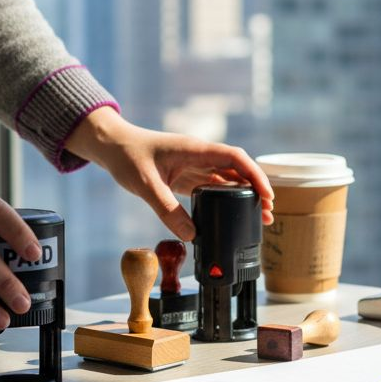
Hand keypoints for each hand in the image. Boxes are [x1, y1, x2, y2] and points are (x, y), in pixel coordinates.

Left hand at [65, 107, 273, 240]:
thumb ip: (167, 209)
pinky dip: (227, 199)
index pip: (235, 158)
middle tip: (268, 214)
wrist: (111, 146)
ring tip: (260, 217)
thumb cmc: (127, 157)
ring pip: (228, 179)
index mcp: (195, 149)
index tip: (266, 195)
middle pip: (238, 169)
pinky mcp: (187, 175)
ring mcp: (194, 165)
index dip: (254, 175)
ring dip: (245, 195)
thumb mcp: (145, 185)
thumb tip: (191, 235)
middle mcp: (199, 155)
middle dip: (256, 189)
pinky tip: (234, 213)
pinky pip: (213, 186)